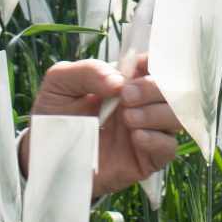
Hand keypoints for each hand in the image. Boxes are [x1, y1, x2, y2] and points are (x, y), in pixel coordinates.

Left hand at [22, 55, 181, 197]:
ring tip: (127, 118)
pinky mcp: (146, 159)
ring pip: (176, 116)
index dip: (156, 62)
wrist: (45, 156)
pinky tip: (136, 137)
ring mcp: (147, 130)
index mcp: (126, 81)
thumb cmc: (55, 115)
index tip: (140, 67)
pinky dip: (156, 139)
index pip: (156, 64)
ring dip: (156, 113)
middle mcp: (142, 103)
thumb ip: (87, 71)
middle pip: (173, 89)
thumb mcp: (60, 83)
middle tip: (126, 96)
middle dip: (154, 88)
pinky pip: (169, 147)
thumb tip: (118, 81)